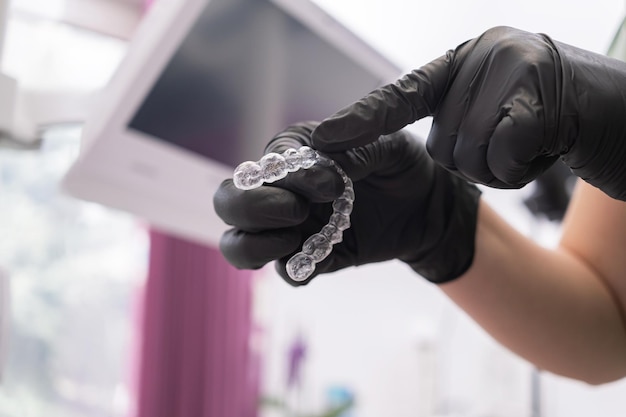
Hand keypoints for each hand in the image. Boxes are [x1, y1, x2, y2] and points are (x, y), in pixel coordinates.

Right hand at [213, 122, 480, 284]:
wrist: (428, 206)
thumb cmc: (403, 165)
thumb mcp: (387, 146)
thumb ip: (355, 145)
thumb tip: (322, 149)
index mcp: (295, 154)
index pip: (263, 166)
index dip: (289, 179)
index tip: (335, 184)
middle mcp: (283, 191)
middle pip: (229, 203)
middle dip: (252, 208)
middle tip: (297, 211)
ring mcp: (293, 228)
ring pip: (238, 243)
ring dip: (254, 245)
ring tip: (294, 239)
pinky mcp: (313, 257)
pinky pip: (285, 271)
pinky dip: (292, 270)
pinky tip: (317, 261)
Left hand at [312, 26, 625, 199]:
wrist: (625, 113)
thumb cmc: (549, 118)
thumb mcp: (495, 107)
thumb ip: (453, 116)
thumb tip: (410, 147)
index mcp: (466, 56)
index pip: (404, 92)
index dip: (364, 117)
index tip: (324, 138)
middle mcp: (485, 53)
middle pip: (442, 144)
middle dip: (474, 161)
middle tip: (514, 142)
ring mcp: (515, 68)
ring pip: (469, 156)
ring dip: (499, 169)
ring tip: (533, 143)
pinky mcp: (543, 96)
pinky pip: (502, 157)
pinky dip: (522, 169)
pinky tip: (549, 149)